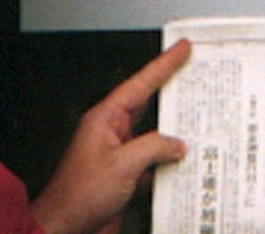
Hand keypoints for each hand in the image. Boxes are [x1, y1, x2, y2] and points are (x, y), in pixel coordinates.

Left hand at [31, 39, 190, 233]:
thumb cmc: (78, 195)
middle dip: (173, 92)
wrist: (66, 228)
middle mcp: (112, 132)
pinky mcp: (124, 176)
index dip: (164, 64)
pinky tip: (182, 164)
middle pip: (149, 105)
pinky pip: (153, 161)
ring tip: (198, 122)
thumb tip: (176, 143)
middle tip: (196, 76)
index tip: (181, 48)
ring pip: (154, 135)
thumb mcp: (122, 165)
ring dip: (174, 134)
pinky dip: (168, 162)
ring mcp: (119, 154)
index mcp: (106, 118)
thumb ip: (154, 147)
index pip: (141, 83)